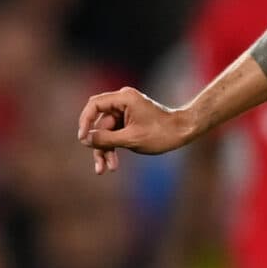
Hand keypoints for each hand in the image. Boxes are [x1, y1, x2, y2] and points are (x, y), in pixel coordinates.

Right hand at [77, 88, 197, 174]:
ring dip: (106, 150)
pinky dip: (113, 148)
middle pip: (100, 123)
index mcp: (124, 98)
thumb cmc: (161, 133)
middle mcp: (123, 102)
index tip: (83, 139)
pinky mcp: (129, 122)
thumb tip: (85, 139)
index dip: (85, 121)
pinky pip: (115, 134)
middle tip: (99, 165)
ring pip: (106, 132)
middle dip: (99, 145)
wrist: (184, 132)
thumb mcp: (131, 139)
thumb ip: (106, 139)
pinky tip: (112, 164)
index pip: (94, 105)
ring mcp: (126, 112)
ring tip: (105, 169)